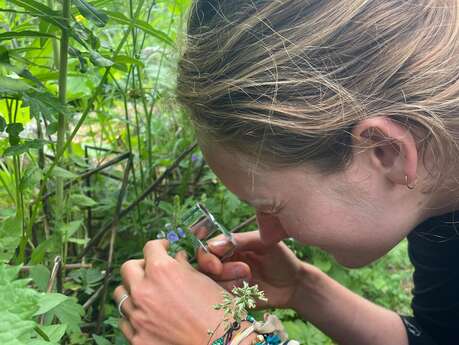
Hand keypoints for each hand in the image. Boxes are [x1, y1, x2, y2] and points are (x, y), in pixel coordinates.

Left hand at [113, 239, 229, 344]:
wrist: (222, 342)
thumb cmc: (217, 310)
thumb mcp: (202, 279)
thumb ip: (183, 265)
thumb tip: (176, 258)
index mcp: (162, 270)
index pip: (150, 248)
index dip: (160, 246)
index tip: (164, 249)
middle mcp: (144, 290)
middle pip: (128, 268)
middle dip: (141, 266)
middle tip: (152, 270)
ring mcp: (138, 316)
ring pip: (122, 294)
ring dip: (134, 290)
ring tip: (148, 295)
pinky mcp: (137, 338)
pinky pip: (125, 321)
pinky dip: (135, 315)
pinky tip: (149, 316)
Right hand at [198, 230, 306, 308]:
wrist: (294, 285)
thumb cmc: (280, 258)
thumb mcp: (262, 243)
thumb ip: (239, 240)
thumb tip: (213, 245)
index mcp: (229, 247)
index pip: (206, 249)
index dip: (207, 256)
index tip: (217, 264)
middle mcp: (224, 263)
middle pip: (204, 268)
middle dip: (221, 271)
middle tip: (244, 271)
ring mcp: (226, 281)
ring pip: (211, 284)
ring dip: (230, 283)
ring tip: (251, 279)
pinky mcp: (231, 298)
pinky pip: (220, 298)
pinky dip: (232, 295)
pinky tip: (248, 290)